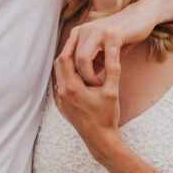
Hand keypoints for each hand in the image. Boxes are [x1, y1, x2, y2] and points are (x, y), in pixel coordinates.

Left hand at [54, 28, 122, 157]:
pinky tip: (77, 70)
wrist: (100, 140)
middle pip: (59, 65)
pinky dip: (66, 74)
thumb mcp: (112, 91)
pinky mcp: (62, 106)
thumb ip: (113, 68)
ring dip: (66, 63)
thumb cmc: (107, 116)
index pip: (65, 58)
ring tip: (76, 51)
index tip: (76, 33)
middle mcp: (62, 93)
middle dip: (67, 51)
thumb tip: (114, 48)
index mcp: (72, 88)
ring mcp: (61, 100)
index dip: (70, 44)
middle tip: (75, 39)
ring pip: (59, 74)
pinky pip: (60, 84)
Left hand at [73, 5, 153, 85]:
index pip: (66, 56)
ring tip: (97, 86)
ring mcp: (98, 31)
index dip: (71, 74)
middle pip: (72, 58)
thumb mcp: (102, 48)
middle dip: (79, 77)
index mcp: (79, 32)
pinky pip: (102, 58)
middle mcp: (85, 30)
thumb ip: (92, 59)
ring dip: (88, 76)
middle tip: (88, 89)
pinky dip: (102, 72)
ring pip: (83, 58)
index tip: (79, 87)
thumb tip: (82, 78)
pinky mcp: (112, 35)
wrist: (140, 17)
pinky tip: (107, 81)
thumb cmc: (121, 36)